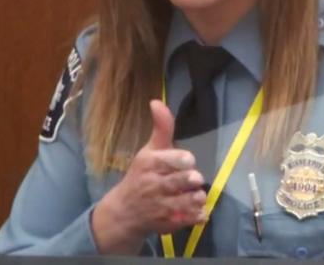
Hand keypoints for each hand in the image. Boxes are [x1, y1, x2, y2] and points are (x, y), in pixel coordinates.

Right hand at [92, 100, 206, 253]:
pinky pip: (191, 218)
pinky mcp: (169, 223)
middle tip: (193, 180)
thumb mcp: (149, 150)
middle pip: (183, 179)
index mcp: (150, 163)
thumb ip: (160, 128)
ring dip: (197, 197)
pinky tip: (196, 210)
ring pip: (190, 200)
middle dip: (193, 179)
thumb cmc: (141, 175)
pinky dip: (198, 214)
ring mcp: (161, 206)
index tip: (187, 161)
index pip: (175, 159)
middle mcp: (154, 184)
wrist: (124, 211)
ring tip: (194, 194)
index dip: (186, 160)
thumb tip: (157, 101)